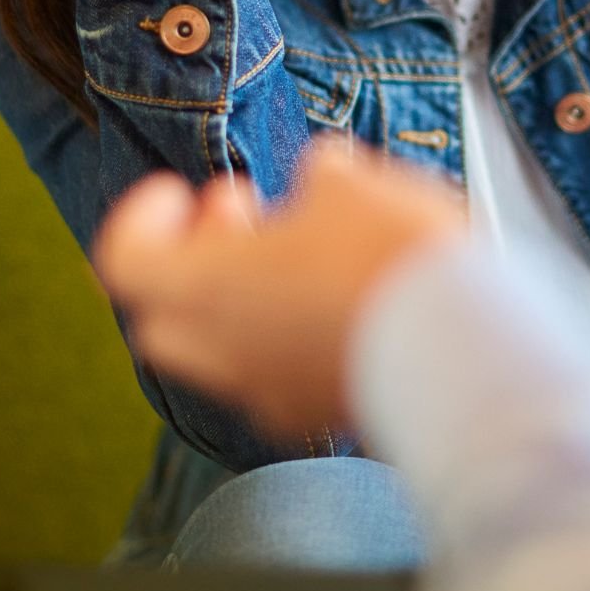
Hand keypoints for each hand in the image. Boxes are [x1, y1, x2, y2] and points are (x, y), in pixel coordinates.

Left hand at [92, 140, 468, 438]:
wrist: (466, 349)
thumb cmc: (392, 257)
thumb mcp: (350, 185)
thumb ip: (318, 178)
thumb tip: (321, 177)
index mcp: (203, 287)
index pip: (123, 261)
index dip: (142, 219)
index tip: (182, 190)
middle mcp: (220, 351)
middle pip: (164, 312)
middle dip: (192, 256)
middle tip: (242, 211)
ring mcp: (266, 392)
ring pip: (220, 348)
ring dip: (241, 296)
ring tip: (301, 251)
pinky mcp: (317, 414)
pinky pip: (274, 375)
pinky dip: (286, 335)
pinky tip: (340, 299)